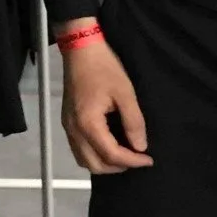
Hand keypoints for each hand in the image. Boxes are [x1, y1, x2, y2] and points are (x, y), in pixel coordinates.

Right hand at [58, 26, 153, 173]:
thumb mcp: (125, 92)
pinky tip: (109, 145)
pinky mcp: (67, 122)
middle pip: (94, 165)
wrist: (80, 49)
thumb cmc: (104, 68)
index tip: (149, 159)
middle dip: (118, 167)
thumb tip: (140, 147)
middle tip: (137, 158)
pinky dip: (94, 155)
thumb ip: (133, 122)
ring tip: (124, 155)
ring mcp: (68, 127)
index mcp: (88, 124)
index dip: (132, 161)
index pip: (111, 155)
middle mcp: (74, 131)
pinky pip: (79, 150)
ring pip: (84, 160)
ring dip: (104, 163)